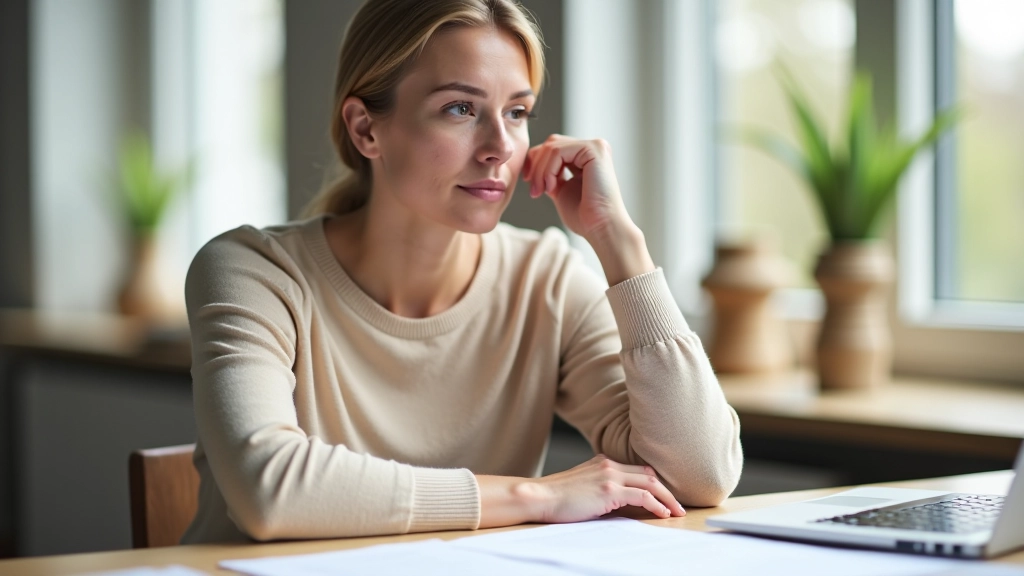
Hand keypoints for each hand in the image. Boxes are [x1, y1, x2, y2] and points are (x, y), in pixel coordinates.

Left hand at [521, 135, 630, 241]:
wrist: (601, 228)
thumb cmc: (584, 217)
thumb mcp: (561, 191)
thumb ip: (551, 176)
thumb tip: (533, 167)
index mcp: (586, 157)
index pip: (553, 147)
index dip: (535, 161)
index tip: (529, 182)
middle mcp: (592, 148)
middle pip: (551, 143)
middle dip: (536, 165)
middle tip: (534, 191)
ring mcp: (595, 147)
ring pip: (552, 147)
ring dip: (540, 171)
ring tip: (541, 191)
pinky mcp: (594, 149)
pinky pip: (558, 151)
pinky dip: (548, 170)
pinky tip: (551, 187)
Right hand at [523, 455, 685, 522]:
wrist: (539, 496)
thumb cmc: (555, 497)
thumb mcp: (582, 487)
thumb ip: (600, 489)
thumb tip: (617, 505)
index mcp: (602, 462)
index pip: (637, 470)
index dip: (654, 483)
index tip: (665, 497)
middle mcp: (609, 464)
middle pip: (649, 474)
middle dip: (667, 490)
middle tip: (678, 505)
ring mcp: (610, 475)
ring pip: (650, 483)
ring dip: (667, 498)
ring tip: (677, 512)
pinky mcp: (609, 489)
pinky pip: (643, 496)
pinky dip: (656, 504)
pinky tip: (663, 514)